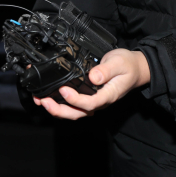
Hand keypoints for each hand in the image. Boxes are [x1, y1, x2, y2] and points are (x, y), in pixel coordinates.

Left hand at [35, 48, 149, 119]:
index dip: (76, 100)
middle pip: (78, 113)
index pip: (91, 103)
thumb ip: (106, 70)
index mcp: (108, 95)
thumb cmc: (128, 66)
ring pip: (74, 112)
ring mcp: (93, 100)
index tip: (64, 90)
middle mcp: (100, 101)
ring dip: (56, 108)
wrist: (134, 68)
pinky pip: (73, 105)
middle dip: (59, 110)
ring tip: (41, 100)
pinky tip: (48, 97)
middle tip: (44, 101)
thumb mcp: (119, 63)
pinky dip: (59, 103)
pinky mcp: (88, 97)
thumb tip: (93, 76)